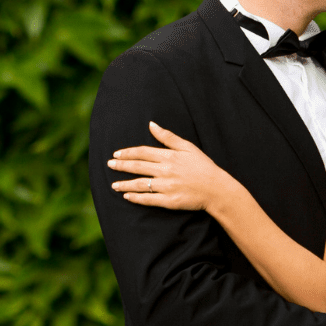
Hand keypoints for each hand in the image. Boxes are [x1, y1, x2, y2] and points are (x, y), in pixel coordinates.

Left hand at [109, 122, 234, 211]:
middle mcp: (165, 171)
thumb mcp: (187, 147)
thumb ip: (168, 136)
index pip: (142, 152)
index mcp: (169, 156)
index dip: (127, 153)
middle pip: (138, 167)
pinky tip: (127, 197)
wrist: (217, 189)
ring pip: (140, 184)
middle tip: (109, 165)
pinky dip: (136, 198)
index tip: (116, 154)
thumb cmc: (203, 166)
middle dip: (121, 166)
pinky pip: (149, 200)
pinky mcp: (169, 201)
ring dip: (125, 184)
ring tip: (113, 185)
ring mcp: (166, 187)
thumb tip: (151, 124)